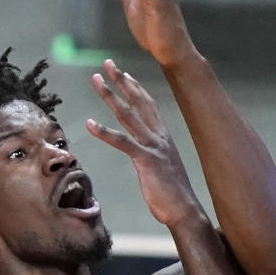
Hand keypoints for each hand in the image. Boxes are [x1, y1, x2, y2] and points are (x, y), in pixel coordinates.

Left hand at [88, 60, 203, 228]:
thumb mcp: (163, 171)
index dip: (136, 89)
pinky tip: (90, 123)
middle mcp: (159, 138)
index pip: (149, 106)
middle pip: (138, 102)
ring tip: (96, 79)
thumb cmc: (174, 197)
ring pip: (128, 115)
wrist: (185, 211)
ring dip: (110, 96)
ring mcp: (153, 147)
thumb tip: (149, 161)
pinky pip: (122, 142)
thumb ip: (155, 160)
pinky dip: (105, 132)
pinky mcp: (146, 161)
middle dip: (122, 81)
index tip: (124, 74)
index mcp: (163, 139)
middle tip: (107, 63)